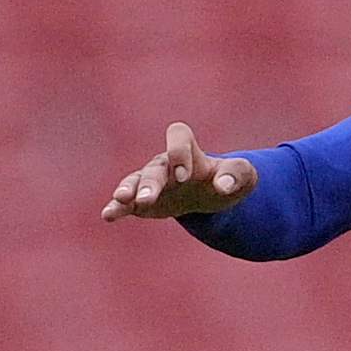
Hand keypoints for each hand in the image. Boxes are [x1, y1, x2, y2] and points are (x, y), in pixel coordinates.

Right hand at [100, 121, 255, 219]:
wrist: (212, 195)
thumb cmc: (227, 180)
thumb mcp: (243, 176)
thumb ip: (237, 174)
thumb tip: (224, 185)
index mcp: (190, 151)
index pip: (179, 135)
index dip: (179, 151)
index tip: (185, 176)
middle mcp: (166, 162)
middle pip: (155, 167)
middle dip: (151, 182)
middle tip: (149, 198)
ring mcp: (151, 180)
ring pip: (136, 181)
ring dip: (129, 190)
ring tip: (121, 199)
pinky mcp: (142, 200)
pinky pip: (126, 201)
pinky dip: (117, 207)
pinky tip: (108, 215)